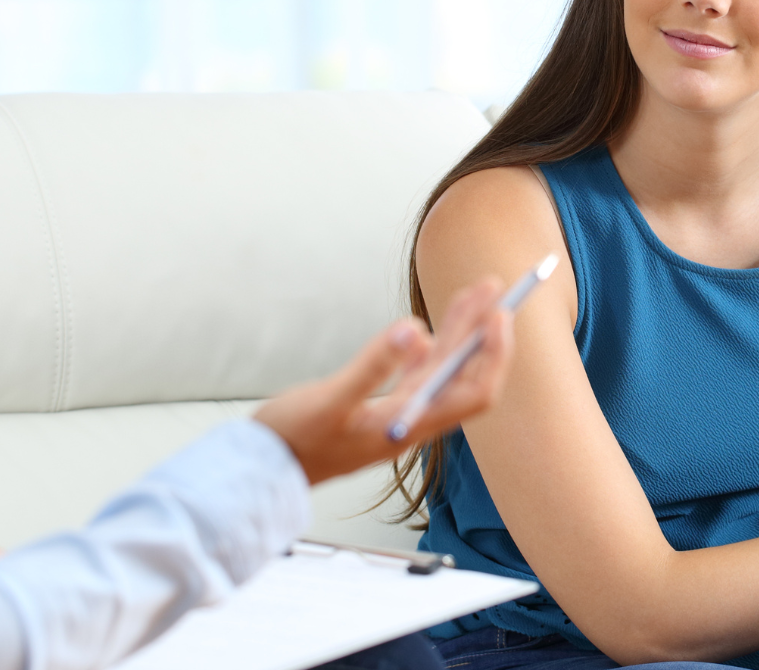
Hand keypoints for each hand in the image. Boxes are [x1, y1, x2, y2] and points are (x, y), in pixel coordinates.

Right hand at [254, 277, 511, 484]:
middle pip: (463, 375)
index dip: (493, 353)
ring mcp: (398, 414)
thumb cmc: (292, 441)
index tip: (498, 315)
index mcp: (411, 425)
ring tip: (475, 294)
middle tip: (493, 289)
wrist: (260, 469)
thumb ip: (372, 366)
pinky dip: (431, 347)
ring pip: (441, 370)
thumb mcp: (331, 400)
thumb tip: (415, 329)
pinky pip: (418, 374)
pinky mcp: (379, 408)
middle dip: (482, 331)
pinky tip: (432, 328)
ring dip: (460, 332)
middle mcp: (413, 421)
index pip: (474, 392)